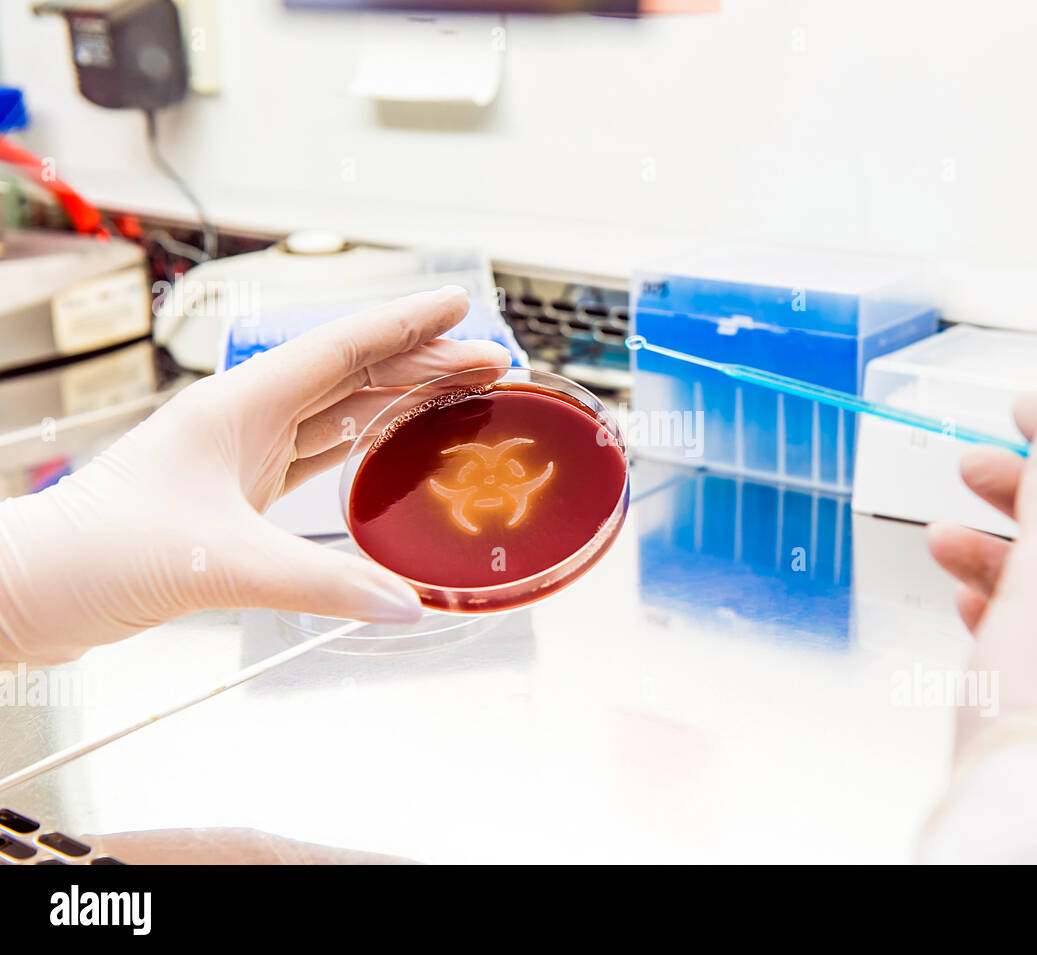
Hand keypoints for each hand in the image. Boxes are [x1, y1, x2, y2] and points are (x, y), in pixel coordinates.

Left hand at [0, 288, 509, 663]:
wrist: (31, 588)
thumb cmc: (96, 552)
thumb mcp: (219, 561)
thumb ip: (318, 583)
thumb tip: (402, 604)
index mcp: (239, 404)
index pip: (342, 346)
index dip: (407, 322)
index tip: (459, 303)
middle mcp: (245, 419)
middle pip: (353, 374)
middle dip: (424, 362)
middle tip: (489, 364)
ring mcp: (242, 455)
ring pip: (340, 413)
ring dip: (400, 401)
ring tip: (458, 397)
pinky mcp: (238, 496)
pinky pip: (319, 457)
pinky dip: (365, 449)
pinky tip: (394, 450)